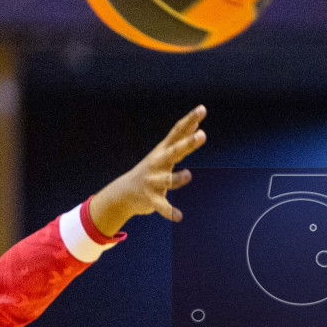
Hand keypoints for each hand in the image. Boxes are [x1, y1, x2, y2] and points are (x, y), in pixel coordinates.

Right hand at [88, 106, 205, 235]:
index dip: (190, 120)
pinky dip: (170, 212)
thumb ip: (181, 139)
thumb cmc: (152, 169)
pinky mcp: (151, 198)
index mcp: (164, 151)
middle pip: (174, 151)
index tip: (202, 109)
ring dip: (177, 178)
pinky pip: (162, 206)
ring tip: (189, 175)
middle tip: (202, 135)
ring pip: (168, 180)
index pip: (178, 132)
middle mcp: (158, 163)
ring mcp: (154, 181)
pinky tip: (179, 217)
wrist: (124, 193)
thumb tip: (196, 123)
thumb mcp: (165, 152)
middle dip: (188, 144)